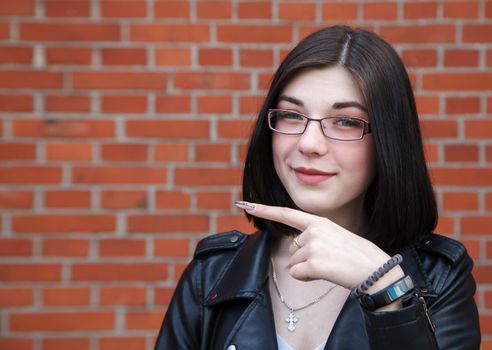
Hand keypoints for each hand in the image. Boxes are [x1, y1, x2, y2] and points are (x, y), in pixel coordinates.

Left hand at [235, 201, 403, 291]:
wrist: (375, 269)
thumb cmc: (355, 256)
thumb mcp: (334, 237)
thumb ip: (312, 237)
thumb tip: (294, 251)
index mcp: (318, 221)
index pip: (286, 214)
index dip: (264, 209)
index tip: (244, 204)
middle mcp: (313, 230)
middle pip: (292, 249)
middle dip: (305, 258)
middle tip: (329, 259)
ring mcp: (313, 245)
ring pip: (294, 263)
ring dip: (308, 269)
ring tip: (331, 266)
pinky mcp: (313, 262)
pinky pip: (297, 274)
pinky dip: (308, 278)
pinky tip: (326, 273)